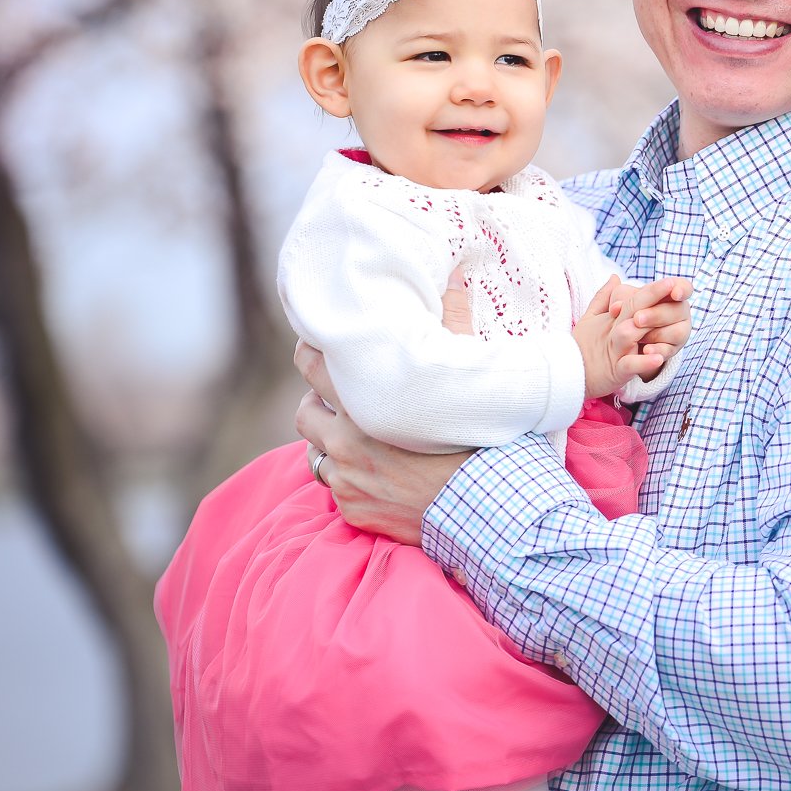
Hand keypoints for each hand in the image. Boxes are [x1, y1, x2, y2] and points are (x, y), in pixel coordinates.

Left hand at [294, 341, 468, 543]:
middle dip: (317, 404)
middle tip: (336, 401)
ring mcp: (346, 479)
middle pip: (305, 413)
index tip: (317, 351)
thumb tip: (455, 280)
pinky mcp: (353, 509)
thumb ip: (453, 322)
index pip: (312, 366)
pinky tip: (380, 474)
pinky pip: (337, 489)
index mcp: (364, 402)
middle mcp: (346, 441)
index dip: (311, 354)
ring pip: (315, 454)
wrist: (485, 503)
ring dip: (331, 444)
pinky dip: (352, 479)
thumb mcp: (464, 373)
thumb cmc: (479, 435)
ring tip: (358, 441)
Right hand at [573, 275, 688, 396]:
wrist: (566, 374)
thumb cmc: (582, 346)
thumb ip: (603, 298)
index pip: (632, 299)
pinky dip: (642, 362)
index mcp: (612, 318)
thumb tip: (614, 277)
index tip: (671, 280)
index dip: (652, 289)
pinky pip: (629, 365)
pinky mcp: (615, 371)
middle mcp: (614, 331)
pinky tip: (657, 358)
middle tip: (674, 287)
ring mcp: (615, 350)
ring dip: (645, 328)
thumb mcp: (590, 318)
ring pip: (628, 334)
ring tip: (666, 322)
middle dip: (653, 297)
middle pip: (633, 310)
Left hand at [613, 276, 691, 378]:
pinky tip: (645, 351)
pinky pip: (669, 350)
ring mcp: (679, 331)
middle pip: (678, 310)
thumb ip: (620, 298)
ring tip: (638, 337)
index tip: (674, 293)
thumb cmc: (630, 311)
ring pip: (676, 332)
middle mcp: (680, 311)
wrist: (629, 338)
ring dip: (655, 333)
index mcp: (670, 293)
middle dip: (656, 314)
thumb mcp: (623, 301)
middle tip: (637, 319)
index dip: (682, 289)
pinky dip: (656, 350)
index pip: (685, 287)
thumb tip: (615, 307)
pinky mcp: (673, 349)